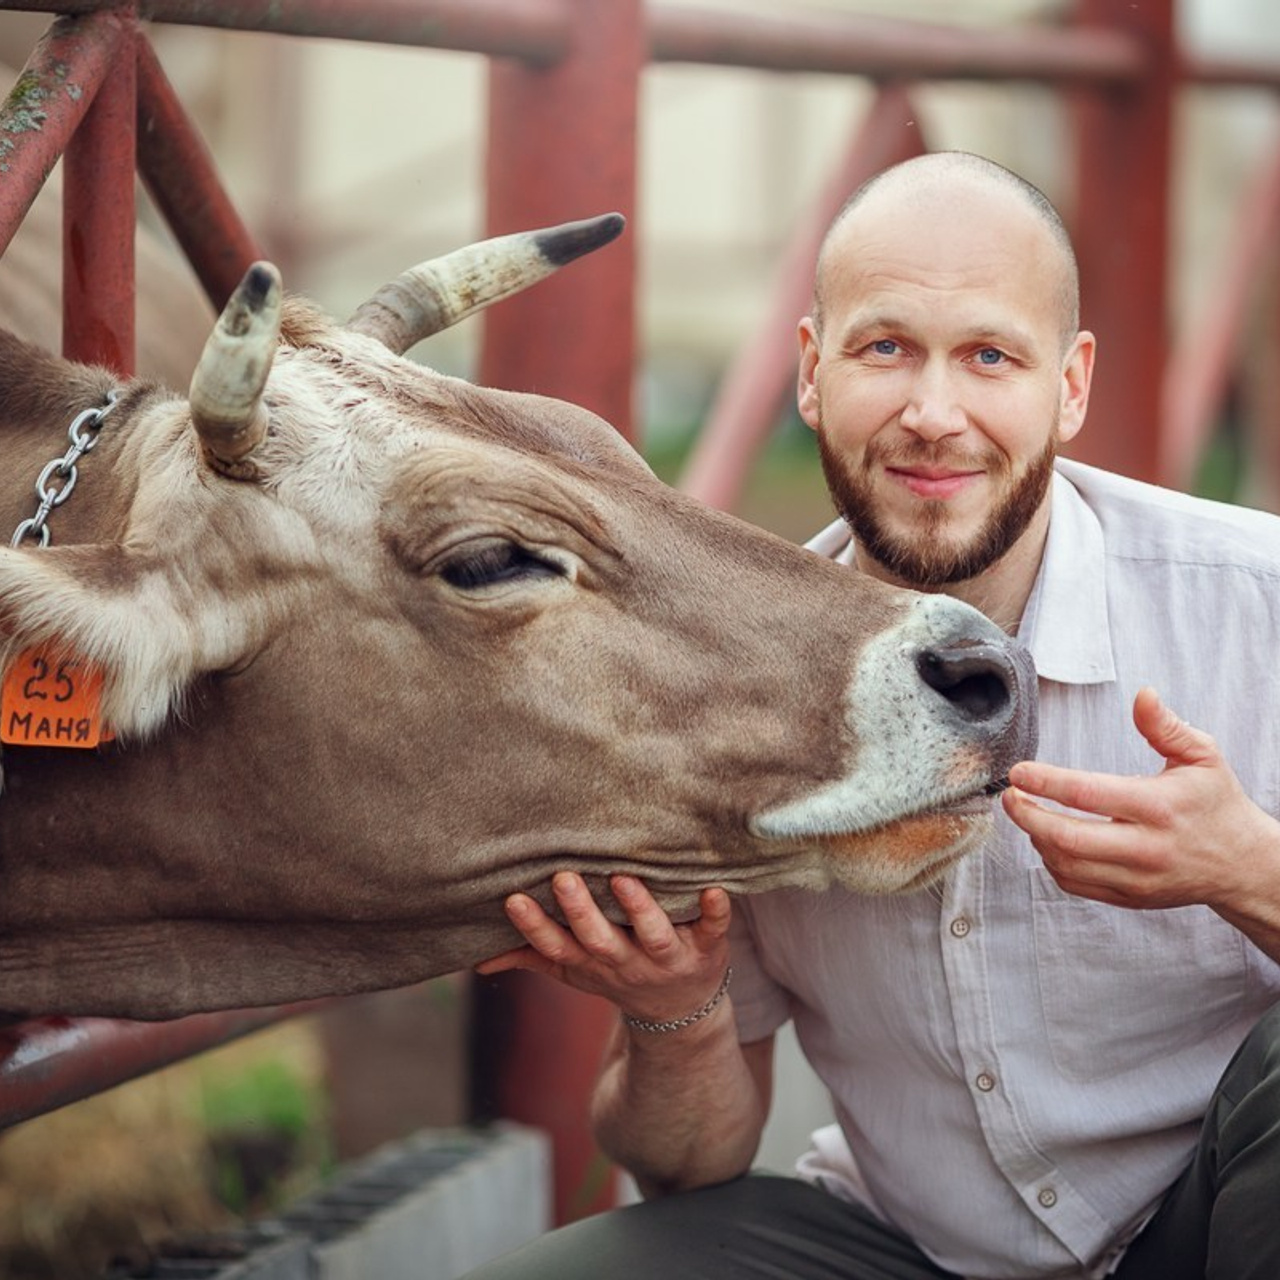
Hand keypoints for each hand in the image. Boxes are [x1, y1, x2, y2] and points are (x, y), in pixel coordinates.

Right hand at [474, 872, 732, 1024]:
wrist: (682, 1011)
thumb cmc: (618, 971)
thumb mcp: (575, 970)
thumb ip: (532, 956)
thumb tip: (477, 960)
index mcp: (593, 962)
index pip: (557, 947)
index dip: (534, 927)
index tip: (513, 898)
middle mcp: (627, 961)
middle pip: (600, 940)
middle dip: (581, 912)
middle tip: (563, 877)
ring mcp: (668, 956)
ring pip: (653, 934)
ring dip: (639, 909)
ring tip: (624, 879)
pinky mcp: (708, 947)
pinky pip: (714, 929)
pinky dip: (716, 911)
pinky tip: (716, 889)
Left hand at [1002, 686, 1279, 913]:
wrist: (1242, 865)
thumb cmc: (1216, 804)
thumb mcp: (1202, 757)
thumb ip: (1166, 726)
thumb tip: (1142, 695)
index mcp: (1159, 807)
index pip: (1089, 795)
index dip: (1046, 782)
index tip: (1018, 772)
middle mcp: (1146, 848)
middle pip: (1068, 838)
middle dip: (1027, 815)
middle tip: (1010, 795)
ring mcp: (1136, 879)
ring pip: (1066, 865)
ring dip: (1035, 837)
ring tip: (1027, 812)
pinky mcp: (1129, 897)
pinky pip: (1075, 884)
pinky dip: (1051, 861)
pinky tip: (1048, 838)